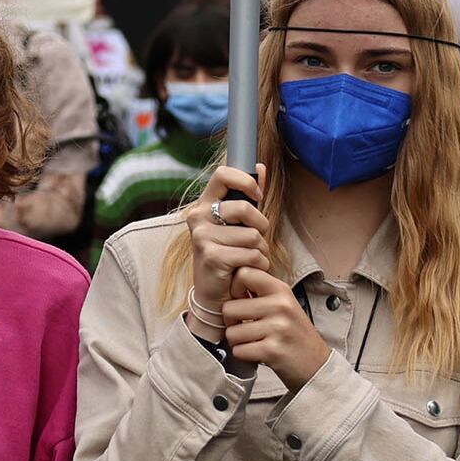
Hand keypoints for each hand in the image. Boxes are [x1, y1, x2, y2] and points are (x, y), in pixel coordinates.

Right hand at [183, 165, 269, 327]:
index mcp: (204, 204)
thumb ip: (249, 195)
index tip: (258, 195)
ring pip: (252, 235)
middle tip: (257, 240)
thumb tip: (261, 166)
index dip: (246, 180)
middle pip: (245, 208)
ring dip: (260, 251)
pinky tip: (247, 271)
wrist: (214, 294)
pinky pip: (251, 254)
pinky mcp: (211, 256)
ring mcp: (202, 237)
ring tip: (249, 259)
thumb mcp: (238, 223)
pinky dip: (258, 264)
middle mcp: (198, 217)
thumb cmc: (229, 255)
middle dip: (261, 226)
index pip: (223, 174)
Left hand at [223, 267, 330, 389]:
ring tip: (253, 341)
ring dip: (237, 342)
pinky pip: (239, 351)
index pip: (244, 273)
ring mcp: (277, 328)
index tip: (241, 300)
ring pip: (231, 333)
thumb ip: (262, 292)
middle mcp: (280, 306)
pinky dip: (244, 355)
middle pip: (229, 308)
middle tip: (245, 327)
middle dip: (231, 322)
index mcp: (282, 290)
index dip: (234, 288)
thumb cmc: (294, 333)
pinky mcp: (272, 351)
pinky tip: (257, 353)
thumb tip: (232, 280)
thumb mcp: (284, 304)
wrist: (316, 363)